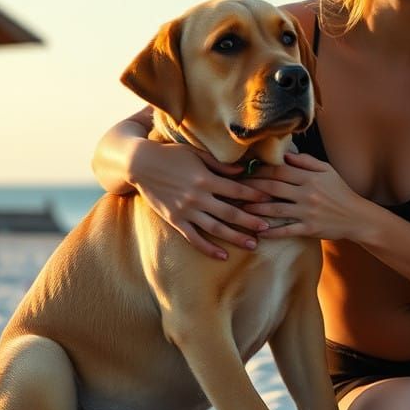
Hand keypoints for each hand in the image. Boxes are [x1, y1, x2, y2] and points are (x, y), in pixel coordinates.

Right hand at [129, 140, 272, 258]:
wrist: (140, 164)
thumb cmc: (171, 155)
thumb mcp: (196, 153)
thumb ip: (219, 164)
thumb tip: (242, 170)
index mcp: (206, 178)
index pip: (237, 189)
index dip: (254, 195)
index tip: (269, 199)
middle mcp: (198, 196)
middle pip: (230, 212)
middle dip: (251, 221)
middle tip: (267, 227)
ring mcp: (186, 210)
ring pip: (215, 228)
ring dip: (235, 237)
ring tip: (252, 244)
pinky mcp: (175, 220)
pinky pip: (194, 238)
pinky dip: (209, 248)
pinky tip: (223, 255)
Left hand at [244, 152, 366, 240]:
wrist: (357, 217)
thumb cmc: (340, 192)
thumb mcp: (327, 171)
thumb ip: (306, 162)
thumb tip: (286, 154)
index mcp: (309, 177)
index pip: (279, 171)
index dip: (259, 170)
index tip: (244, 171)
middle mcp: (306, 193)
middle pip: (273, 188)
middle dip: (251, 188)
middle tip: (234, 188)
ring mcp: (307, 212)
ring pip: (276, 209)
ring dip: (256, 210)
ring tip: (240, 209)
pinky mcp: (309, 229)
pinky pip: (287, 230)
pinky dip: (272, 232)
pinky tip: (258, 232)